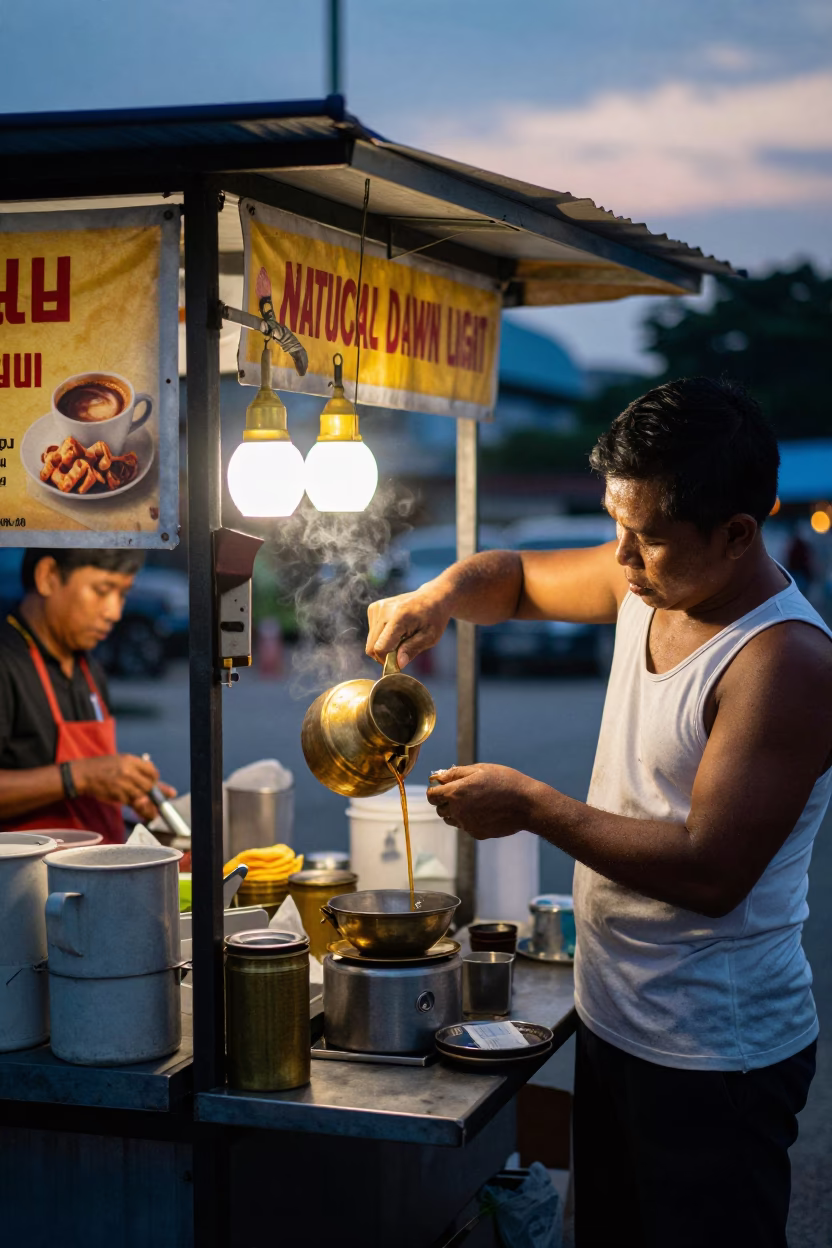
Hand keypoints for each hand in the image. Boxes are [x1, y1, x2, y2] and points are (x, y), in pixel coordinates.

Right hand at [70, 754, 175, 819]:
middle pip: (149, 785)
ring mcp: (124, 784)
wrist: (84, 774)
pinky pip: (131, 802)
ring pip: (142, 796)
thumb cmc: (103, 767)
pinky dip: (134, 805)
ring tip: (148, 809)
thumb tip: (156, 778)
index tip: (153, 782)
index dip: (154, 778)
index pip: (152, 771)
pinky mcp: (118, 795)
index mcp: (131, 761)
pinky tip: (135, 806)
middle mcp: (130, 771)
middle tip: (152, 797)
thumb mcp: (121, 761)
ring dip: (145, 802)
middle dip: (152, 792)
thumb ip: (137, 769)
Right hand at [366, 587, 451, 668]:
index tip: (398, 662)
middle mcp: (384, 610)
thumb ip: (412, 650)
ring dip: (383, 645)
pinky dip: (381, 637)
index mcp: (399, 617)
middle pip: (371, 646)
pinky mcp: (374, 608)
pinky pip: (371, 633)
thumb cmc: (434, 618)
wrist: (432, 597)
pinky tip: (395, 630)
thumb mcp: (430, 637)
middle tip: (401, 652)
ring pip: (370, 641)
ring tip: (401, 638)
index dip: (387, 661)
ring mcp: (377, 607)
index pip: (380, 647)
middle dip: (384, 655)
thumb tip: (398, 664)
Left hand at [426, 764, 540, 839]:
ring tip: (473, 801)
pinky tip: (484, 811)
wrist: (527, 804)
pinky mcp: (476, 833)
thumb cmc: (505, 781)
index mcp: (456, 792)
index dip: (434, 790)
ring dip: (455, 811)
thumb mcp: (480, 769)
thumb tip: (437, 777)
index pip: (432, 795)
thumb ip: (455, 773)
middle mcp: (458, 811)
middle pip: (439, 809)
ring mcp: (467, 824)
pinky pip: (465, 827)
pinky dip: (469, 819)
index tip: (441, 787)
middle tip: (460, 792)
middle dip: (445, 801)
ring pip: (451, 819)